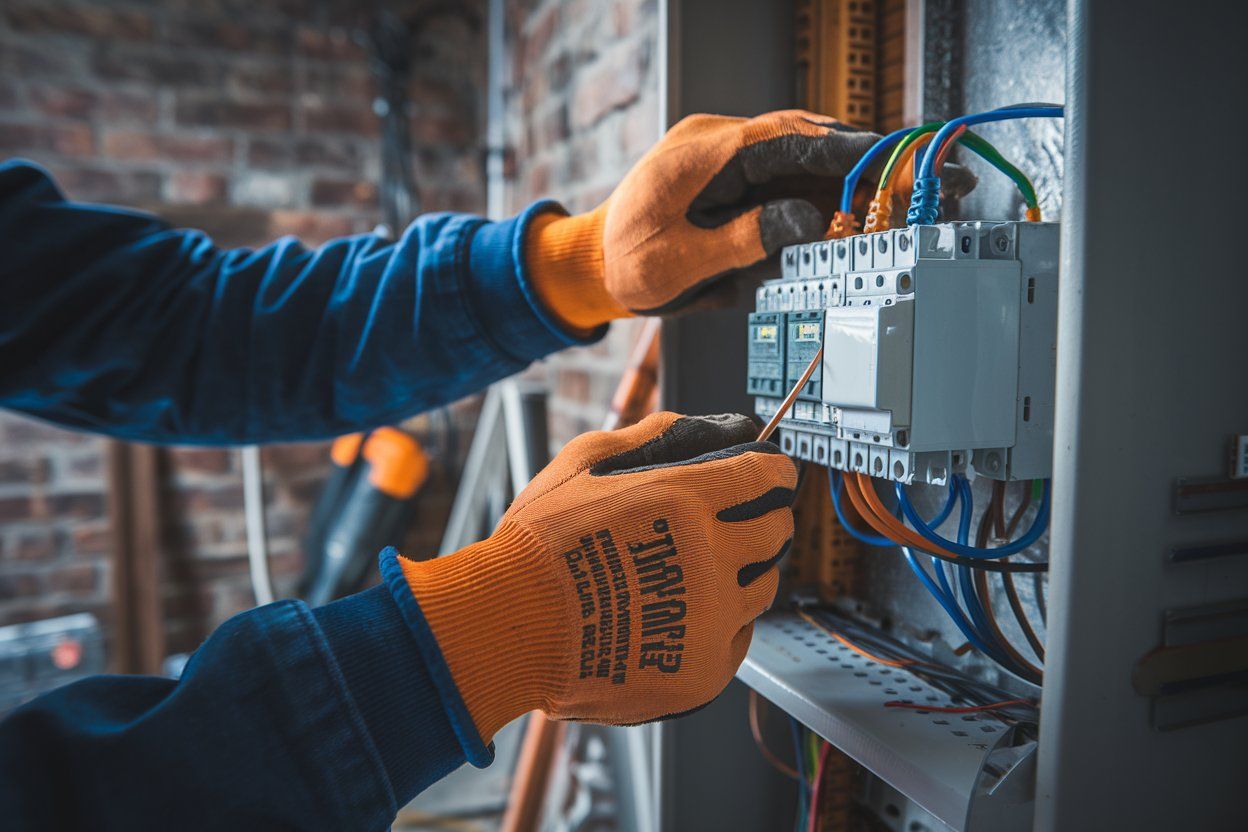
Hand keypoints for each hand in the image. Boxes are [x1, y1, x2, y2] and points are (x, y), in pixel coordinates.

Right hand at [396, 413, 795, 741]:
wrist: (510, 626)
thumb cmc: (539, 546)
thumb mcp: (581, 463)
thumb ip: (646, 438)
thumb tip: (691, 424)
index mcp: (688, 502)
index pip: (768, 477)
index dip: (772, 471)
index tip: (767, 474)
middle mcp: (712, 559)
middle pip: (777, 530)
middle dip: (763, 518)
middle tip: (734, 522)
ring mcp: (712, 619)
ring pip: (764, 585)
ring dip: (744, 572)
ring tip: (697, 573)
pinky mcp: (703, 669)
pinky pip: (740, 637)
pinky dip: (724, 622)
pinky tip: (684, 614)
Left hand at [524, 110, 885, 329]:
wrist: (593, 265)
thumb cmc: (625, 264)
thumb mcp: (677, 261)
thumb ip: (742, 239)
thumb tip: (806, 220)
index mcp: (705, 153)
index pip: (787, 139)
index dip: (844, 150)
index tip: (892, 161)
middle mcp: (724, 147)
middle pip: (808, 143)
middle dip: (869, 161)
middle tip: (929, 177)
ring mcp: (732, 164)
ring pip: (807, 162)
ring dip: (860, 179)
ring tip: (915, 197)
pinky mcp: (738, 186)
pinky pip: (791, 184)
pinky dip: (830, 197)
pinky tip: (869, 212)